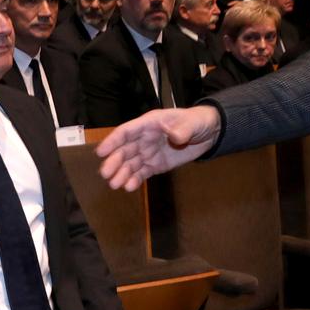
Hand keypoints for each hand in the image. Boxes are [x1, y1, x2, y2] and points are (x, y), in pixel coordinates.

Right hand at [96, 105, 220, 190]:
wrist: (208, 134)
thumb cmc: (197, 122)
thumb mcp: (192, 123)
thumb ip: (183, 129)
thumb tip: (175, 136)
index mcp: (148, 125)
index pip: (126, 132)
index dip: (112, 141)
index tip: (101, 152)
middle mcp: (143, 139)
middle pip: (124, 150)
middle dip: (114, 162)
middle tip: (106, 174)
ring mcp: (148, 153)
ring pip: (130, 164)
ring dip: (121, 174)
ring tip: (115, 185)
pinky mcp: (155, 165)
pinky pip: (141, 173)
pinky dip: (134, 180)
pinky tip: (129, 187)